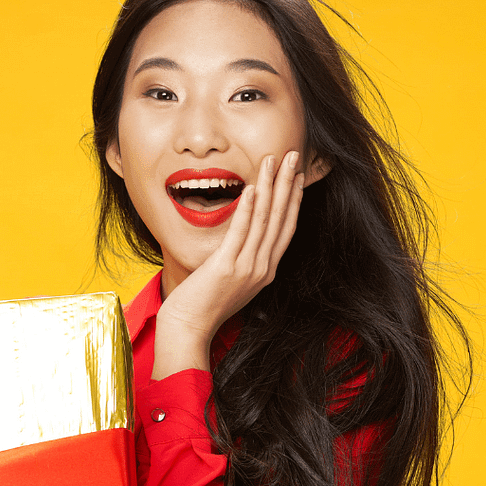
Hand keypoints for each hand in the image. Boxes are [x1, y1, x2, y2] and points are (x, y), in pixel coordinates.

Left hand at [152, 150, 303, 378]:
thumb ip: (241, 259)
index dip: (292, 199)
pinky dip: (248, 209)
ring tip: (273, 160)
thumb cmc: (204, 305)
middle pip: (281, 219)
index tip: (296, 175)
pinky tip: (251, 188)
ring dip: (270, 187)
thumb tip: (241, 238)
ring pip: (264, 220)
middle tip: (292, 156)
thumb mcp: (230, 279)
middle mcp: (262, 268)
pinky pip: (240, 233)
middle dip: (287, 184)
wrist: (189, 329)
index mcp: (265, 270)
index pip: (285, 228)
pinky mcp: (226, 268)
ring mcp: (246, 269)